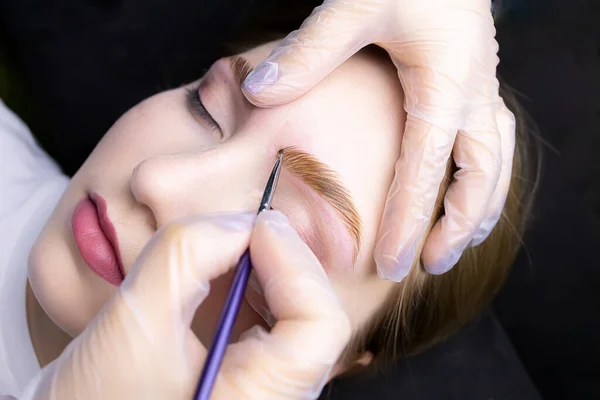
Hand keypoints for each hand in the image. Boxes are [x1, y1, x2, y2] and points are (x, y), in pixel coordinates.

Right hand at [23, 211, 349, 398]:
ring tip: (234, 245)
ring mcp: (261, 390)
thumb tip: (237, 223)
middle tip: (247, 228)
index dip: (296, 263)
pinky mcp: (244, 379)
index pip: (322, 325)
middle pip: (315, 316)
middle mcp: (272, 398)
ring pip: (296, 319)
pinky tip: (224, 272)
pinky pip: (271, 327)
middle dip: (283, 259)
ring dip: (270, 271)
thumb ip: (187, 255)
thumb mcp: (134, 319)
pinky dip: (253, 288)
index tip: (256, 227)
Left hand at [241, 0, 514, 280]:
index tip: (388, 264)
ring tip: (454, 246)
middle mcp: (473, 95)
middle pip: (477, 180)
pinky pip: (496, 145)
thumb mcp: (354, 3)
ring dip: (478, 211)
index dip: (407, 223)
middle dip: (454, 230)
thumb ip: (309, 51)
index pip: (425, 172)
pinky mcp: (479, 84)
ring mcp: (483, 91)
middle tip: (427, 267)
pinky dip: (486, 180)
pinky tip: (469, 194)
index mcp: (445, 85)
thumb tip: (258, 90)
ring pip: (495, 166)